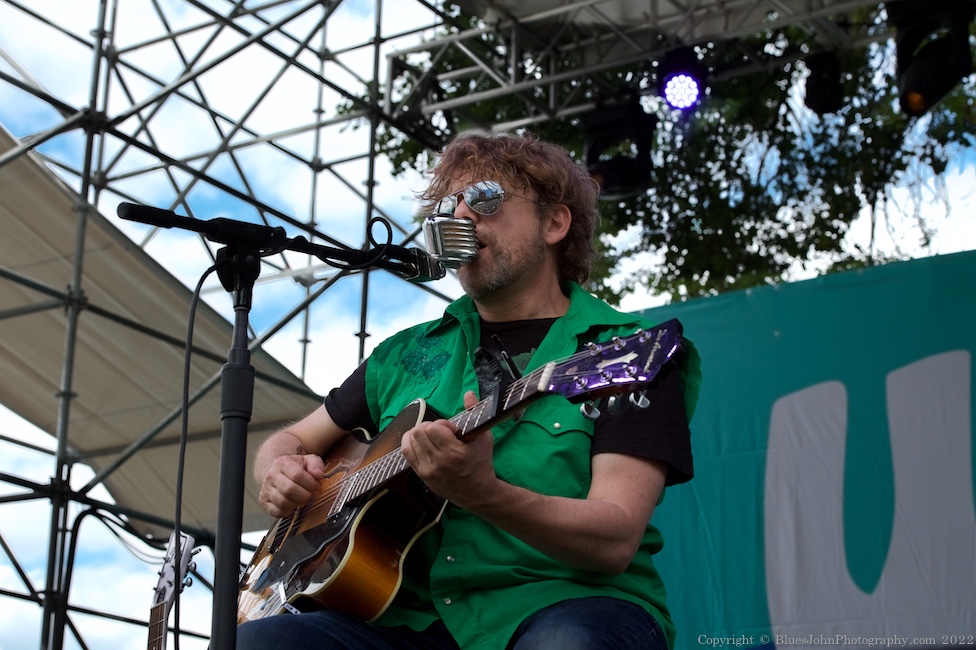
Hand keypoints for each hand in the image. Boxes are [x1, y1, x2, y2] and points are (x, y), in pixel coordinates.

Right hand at [258, 453, 326, 517]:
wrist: (276, 472)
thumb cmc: (295, 468)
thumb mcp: (307, 461)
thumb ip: (316, 465)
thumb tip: (319, 475)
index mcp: (282, 463)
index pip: (297, 475)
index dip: (311, 483)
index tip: (318, 487)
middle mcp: (272, 476)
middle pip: (289, 489)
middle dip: (305, 495)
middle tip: (310, 494)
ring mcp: (266, 490)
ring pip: (283, 502)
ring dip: (297, 503)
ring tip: (301, 499)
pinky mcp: (264, 502)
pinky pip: (276, 512)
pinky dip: (288, 512)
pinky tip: (293, 505)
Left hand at [401, 391, 496, 508]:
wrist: (478, 493)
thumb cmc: (482, 463)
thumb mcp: (484, 437)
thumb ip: (474, 412)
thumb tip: (468, 392)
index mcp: (454, 452)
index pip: (433, 427)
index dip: (442, 424)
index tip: (453, 431)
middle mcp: (438, 462)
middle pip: (418, 432)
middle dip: (429, 427)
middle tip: (441, 434)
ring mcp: (427, 470)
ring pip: (410, 441)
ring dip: (419, 435)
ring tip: (432, 439)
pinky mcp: (421, 475)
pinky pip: (406, 453)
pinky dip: (411, 443)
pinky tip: (422, 444)